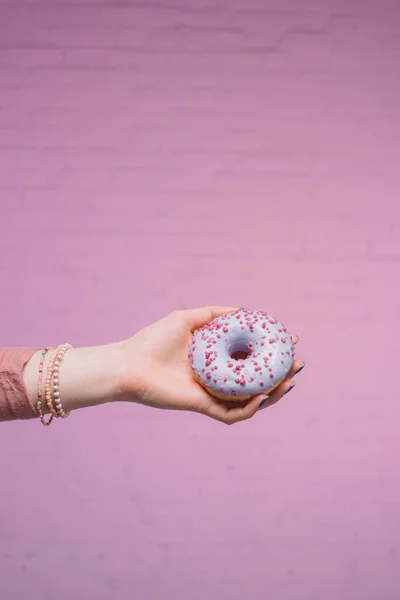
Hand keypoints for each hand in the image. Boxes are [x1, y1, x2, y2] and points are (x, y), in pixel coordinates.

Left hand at [118, 307, 302, 424]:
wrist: (128, 364)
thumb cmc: (153, 341)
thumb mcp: (186, 319)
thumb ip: (213, 314)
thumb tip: (241, 310)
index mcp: (215, 360)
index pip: (250, 358)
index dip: (272, 352)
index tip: (290, 341)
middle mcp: (217, 379)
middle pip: (256, 381)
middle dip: (281, 375)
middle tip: (298, 364)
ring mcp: (211, 395)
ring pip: (250, 401)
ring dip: (274, 394)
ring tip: (289, 381)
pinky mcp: (202, 407)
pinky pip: (232, 414)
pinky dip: (250, 408)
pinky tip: (264, 394)